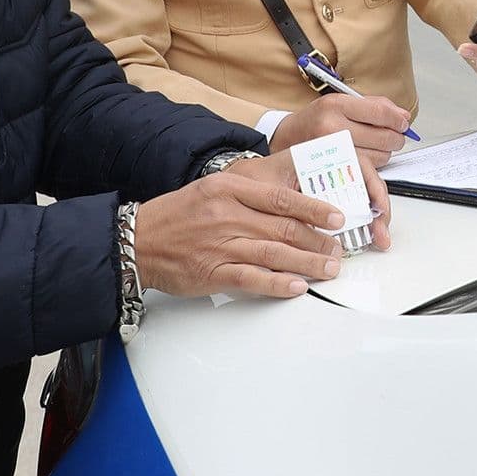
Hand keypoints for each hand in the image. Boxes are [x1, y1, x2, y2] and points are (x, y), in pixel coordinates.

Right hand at [133, 151, 345, 299]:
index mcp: (229, 189)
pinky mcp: (212, 272)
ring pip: (274, 253)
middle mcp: (227, 214)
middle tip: (338, 249)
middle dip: (318, 241)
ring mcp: (220, 244)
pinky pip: (252, 278)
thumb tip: (293, 204)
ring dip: (307, 263)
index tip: (336, 217)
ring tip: (328, 268)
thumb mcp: (214, 189)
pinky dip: (277, 284)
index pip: (282, 198)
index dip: (314, 209)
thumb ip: (251, 193)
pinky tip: (296, 286)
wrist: (138, 240)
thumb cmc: (179, 215)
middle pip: (284, 227)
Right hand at [272, 93, 411, 168]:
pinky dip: (374, 163)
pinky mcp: (336, 168)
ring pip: (380, 156)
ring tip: (375, 144)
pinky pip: (369, 168)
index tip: (403, 122)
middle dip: (396, 138)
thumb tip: (403, 116)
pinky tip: (366, 154)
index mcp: (336, 105)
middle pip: (384, 137)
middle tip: (395, 135)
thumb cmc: (317, 118)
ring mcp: (334, 150)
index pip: (380, 112)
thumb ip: (375, 106)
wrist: (288, 137)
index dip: (398, 119)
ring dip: (385, 152)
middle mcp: (333, 127)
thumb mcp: (342, 102)